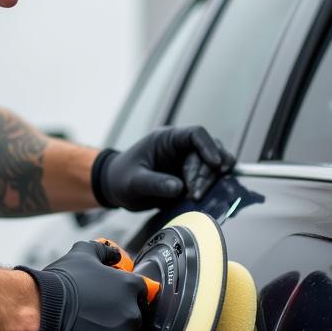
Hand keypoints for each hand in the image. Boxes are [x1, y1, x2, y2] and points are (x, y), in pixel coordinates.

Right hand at [16, 241, 144, 330]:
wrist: (37, 312)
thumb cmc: (58, 285)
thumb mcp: (82, 254)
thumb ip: (104, 250)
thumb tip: (114, 252)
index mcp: (130, 290)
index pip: (141, 296)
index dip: (125, 299)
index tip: (111, 304)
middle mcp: (130, 318)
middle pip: (130, 326)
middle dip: (113, 326)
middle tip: (89, 323)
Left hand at [92, 126, 232, 211]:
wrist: (116, 189)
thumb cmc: (121, 178)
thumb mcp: (134, 182)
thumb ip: (155, 183)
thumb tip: (178, 188)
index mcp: (166, 139)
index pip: (195, 134)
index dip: (208, 147)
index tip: (215, 164)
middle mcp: (180, 147)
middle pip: (207, 152)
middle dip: (206, 173)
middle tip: (195, 194)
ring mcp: (186, 162)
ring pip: (212, 165)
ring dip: (210, 180)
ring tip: (197, 197)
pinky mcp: (189, 177)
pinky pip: (209, 178)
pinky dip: (213, 186)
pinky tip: (212, 195)